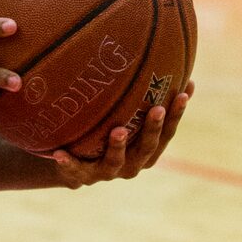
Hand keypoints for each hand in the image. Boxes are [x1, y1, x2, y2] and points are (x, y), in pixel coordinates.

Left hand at [52, 81, 193, 188]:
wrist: (73, 164)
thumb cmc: (106, 131)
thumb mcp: (126, 114)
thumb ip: (146, 95)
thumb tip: (172, 65)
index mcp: (145, 150)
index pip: (166, 133)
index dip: (176, 116)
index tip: (182, 94)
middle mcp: (131, 164)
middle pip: (147, 149)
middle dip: (152, 129)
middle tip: (157, 109)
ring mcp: (107, 172)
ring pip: (116, 162)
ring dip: (118, 147)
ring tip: (118, 130)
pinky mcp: (82, 176)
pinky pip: (76, 170)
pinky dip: (69, 163)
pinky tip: (59, 153)